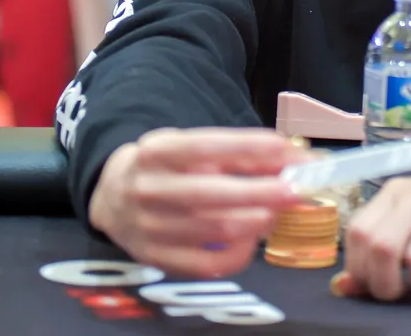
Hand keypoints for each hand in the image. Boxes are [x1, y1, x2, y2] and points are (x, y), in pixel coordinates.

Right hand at [89, 127, 304, 278]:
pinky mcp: (156, 259)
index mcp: (156, 152)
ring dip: (257, 220)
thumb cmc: (167, 167)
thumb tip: (292, 158)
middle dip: (262, 191)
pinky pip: (209, 264)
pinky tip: (253, 238)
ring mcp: (149, 228)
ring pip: (216, 230)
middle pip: (212, 194)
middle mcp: (148, 189)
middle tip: (298, 189)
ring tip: (277, 211)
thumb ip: (238, 152)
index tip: (287, 149)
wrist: (112, 197)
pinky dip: (241, 253)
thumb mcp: (191, 147)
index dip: (250, 147)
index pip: (206, 146)